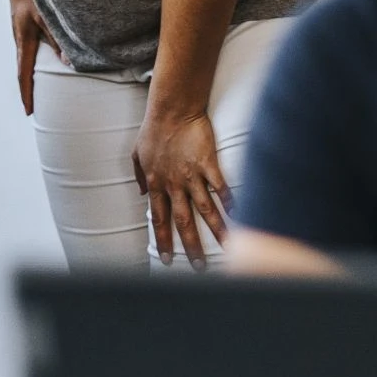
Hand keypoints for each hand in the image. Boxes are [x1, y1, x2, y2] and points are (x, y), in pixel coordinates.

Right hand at [11, 0, 58, 115]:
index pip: (24, 74)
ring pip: (25, 62)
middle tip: (32, 109)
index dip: (27, 94)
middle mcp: (20, 42)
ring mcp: (20, 36)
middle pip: (22, 72)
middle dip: (27, 91)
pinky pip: (28, 53)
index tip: (29, 111)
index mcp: (24, 42)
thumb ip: (57, 39)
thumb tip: (67, 62)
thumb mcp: (47, 18)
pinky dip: (32, 65)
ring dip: (29, 78)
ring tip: (36, 93)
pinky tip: (41, 66)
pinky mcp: (24, 30)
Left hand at [132, 112, 227, 268]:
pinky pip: (220, 186)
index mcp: (156, 184)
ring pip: (206, 210)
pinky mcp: (208, 163)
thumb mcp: (137, 154)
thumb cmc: (153, 130)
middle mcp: (174, 185)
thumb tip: (141, 195)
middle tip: (199, 267)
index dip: (163, 241)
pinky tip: (239, 215)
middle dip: (191, 247)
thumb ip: (139, 176)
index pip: (160, 219)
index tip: (166, 260)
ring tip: (228, 248)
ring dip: (217, 231)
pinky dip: (230, 201)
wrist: (171, 109)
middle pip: (183, 222)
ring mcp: (192, 175)